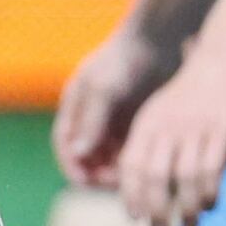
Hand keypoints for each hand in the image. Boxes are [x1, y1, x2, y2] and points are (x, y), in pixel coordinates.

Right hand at [53, 32, 168, 190]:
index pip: (67, 150)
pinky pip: (133, 153)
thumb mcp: (104, 89)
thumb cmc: (125, 59)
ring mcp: (115, 123)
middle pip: (90, 161)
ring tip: (139, 175)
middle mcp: (92, 121)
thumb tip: (77, 154)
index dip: (75, 169)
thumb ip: (91, 121)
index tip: (92, 184)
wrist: (158, 41)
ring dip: (122, 173)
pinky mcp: (136, 125)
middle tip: (123, 182)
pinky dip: (138, 162)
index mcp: (75, 110)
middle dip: (102, 176)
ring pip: (113, 161)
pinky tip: (151, 165)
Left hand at [117, 48, 225, 225]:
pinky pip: (212, 169)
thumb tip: (148, 187)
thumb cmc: (191, 92)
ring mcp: (193, 128)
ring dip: (185, 209)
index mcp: (148, 123)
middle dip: (155, 211)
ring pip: (183, 179)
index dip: (131, 195)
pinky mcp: (220, 130)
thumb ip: (152, 143)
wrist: (222, 56)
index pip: (131, 166)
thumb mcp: (161, 112)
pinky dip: (209, 192)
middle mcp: (166, 127)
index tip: (136, 218)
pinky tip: (210, 204)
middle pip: (154, 178)